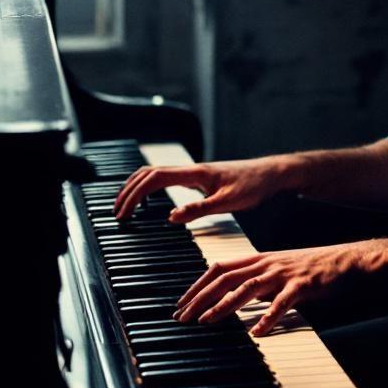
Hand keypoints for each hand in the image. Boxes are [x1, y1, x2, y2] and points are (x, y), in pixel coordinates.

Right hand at [111, 156, 297, 222]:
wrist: (271, 174)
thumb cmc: (254, 186)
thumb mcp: (228, 202)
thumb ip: (199, 209)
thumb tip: (171, 218)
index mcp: (194, 173)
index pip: (153, 178)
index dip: (134, 194)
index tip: (124, 212)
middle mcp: (190, 169)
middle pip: (147, 173)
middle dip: (128, 191)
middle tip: (117, 212)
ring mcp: (192, 172)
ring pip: (154, 173)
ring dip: (136, 187)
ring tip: (125, 206)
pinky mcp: (197, 178)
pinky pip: (165, 179)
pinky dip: (149, 187)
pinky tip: (148, 201)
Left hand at [173, 241, 387, 336]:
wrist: (347, 260)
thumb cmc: (311, 269)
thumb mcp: (277, 271)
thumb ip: (256, 283)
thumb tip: (233, 298)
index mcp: (258, 259)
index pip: (218, 268)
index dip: (197, 284)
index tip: (181, 302)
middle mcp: (266, 264)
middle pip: (225, 277)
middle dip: (200, 297)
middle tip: (184, 317)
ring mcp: (284, 274)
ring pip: (246, 288)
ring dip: (224, 306)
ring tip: (208, 322)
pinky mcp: (303, 286)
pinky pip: (282, 303)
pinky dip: (268, 317)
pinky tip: (257, 332)